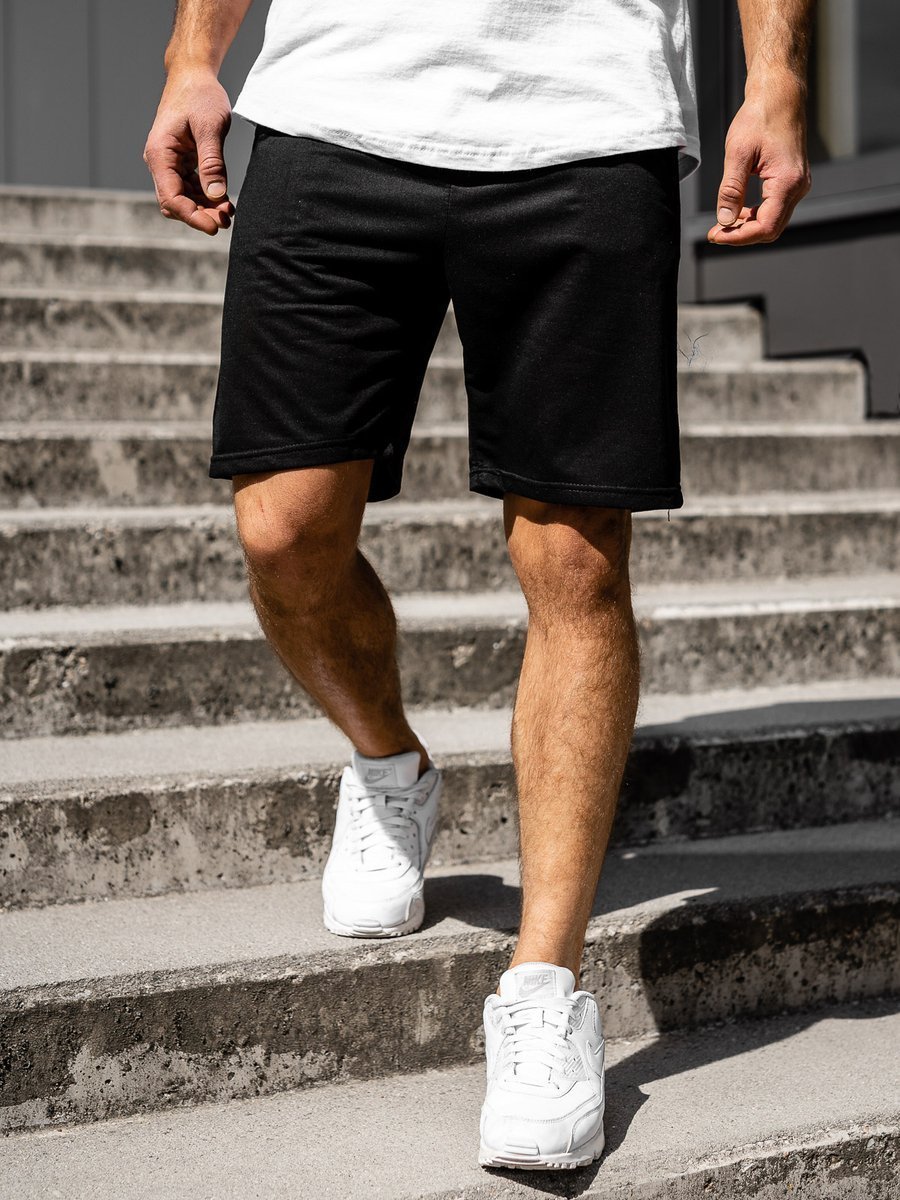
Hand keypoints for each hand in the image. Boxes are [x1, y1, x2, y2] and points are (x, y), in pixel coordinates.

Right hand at [143, 70, 233, 235]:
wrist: (193, 75)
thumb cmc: (200, 95)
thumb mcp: (210, 127)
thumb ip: (212, 162)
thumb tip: (217, 196)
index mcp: (160, 154)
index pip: (172, 198)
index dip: (193, 216)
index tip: (215, 226)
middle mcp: (160, 161)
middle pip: (175, 202)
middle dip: (200, 215)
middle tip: (227, 221)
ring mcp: (169, 163)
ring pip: (183, 198)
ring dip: (204, 208)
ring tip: (229, 212)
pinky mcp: (180, 162)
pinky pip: (190, 188)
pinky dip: (205, 197)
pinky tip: (224, 201)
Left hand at [707, 77, 810, 246]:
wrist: (780, 95)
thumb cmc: (761, 116)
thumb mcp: (738, 153)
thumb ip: (731, 190)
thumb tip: (725, 220)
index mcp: (788, 181)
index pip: (765, 227)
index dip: (738, 237)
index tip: (715, 235)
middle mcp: (798, 186)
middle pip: (771, 228)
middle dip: (741, 234)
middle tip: (715, 231)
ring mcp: (798, 184)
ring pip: (773, 220)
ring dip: (747, 226)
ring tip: (723, 222)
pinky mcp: (792, 181)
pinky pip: (775, 208)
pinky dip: (755, 214)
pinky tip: (737, 210)